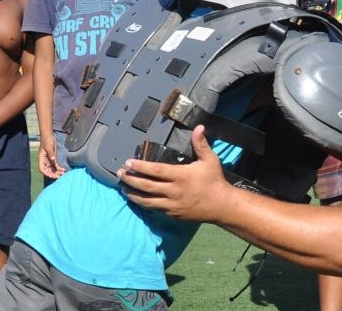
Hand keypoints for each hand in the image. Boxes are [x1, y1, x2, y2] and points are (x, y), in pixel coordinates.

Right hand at [38, 133, 65, 178]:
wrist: (49, 135)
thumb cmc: (47, 140)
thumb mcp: (49, 146)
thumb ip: (51, 153)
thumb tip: (53, 159)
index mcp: (41, 159)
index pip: (42, 169)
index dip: (46, 173)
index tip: (52, 175)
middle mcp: (44, 161)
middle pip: (47, 170)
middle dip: (53, 174)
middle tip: (60, 176)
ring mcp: (49, 160)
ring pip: (52, 169)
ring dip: (57, 172)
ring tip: (63, 173)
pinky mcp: (53, 159)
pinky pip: (55, 166)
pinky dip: (59, 168)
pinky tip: (63, 170)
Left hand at [118, 125, 235, 222]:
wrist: (221, 206)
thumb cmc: (214, 180)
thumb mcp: (210, 160)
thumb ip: (201, 143)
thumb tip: (199, 126)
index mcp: (181, 176)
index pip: (156, 170)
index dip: (140, 167)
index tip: (128, 163)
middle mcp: (174, 191)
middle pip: (146, 186)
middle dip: (131, 180)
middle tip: (120, 174)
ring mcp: (172, 205)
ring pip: (147, 200)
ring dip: (132, 194)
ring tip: (122, 188)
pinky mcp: (172, 214)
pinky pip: (154, 209)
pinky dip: (143, 203)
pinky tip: (136, 198)